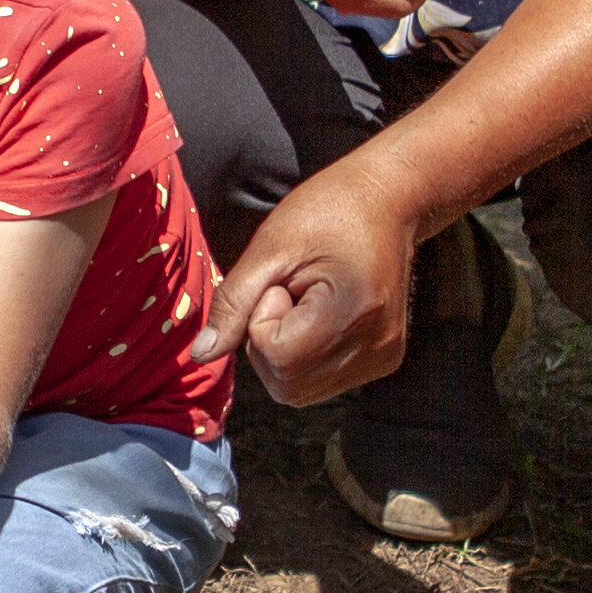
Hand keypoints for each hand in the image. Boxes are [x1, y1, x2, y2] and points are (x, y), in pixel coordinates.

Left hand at [196, 170, 421, 406]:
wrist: (389, 200)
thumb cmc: (328, 211)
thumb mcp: (271, 247)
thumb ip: (233, 303)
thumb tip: (202, 354)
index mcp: (354, 313)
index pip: (277, 357)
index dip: (262, 320)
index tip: (282, 282)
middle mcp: (377, 347)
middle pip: (286, 385)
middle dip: (269, 343)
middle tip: (289, 292)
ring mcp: (384, 358)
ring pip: (299, 392)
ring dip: (285, 352)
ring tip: (306, 301)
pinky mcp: (384, 360)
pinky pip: (321, 383)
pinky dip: (305, 357)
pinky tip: (321, 315)